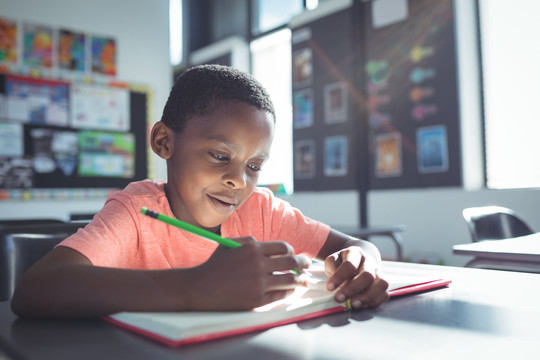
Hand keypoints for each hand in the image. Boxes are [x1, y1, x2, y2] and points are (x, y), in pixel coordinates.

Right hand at [191, 237, 310, 310]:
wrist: (200, 288)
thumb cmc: (215, 265)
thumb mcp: (232, 245)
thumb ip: (252, 241)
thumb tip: (274, 247)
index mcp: (253, 248)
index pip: (284, 248)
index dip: (292, 251)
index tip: (294, 255)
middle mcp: (258, 265)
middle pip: (291, 263)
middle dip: (303, 264)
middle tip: (307, 266)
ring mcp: (259, 283)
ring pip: (290, 280)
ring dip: (301, 280)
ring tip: (305, 280)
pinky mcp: (257, 300)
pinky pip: (281, 295)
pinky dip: (289, 292)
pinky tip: (291, 291)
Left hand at [324, 246, 387, 308]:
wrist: (358, 260)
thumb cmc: (342, 263)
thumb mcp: (333, 260)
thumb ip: (332, 268)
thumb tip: (335, 283)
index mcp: (355, 253)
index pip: (350, 264)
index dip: (339, 277)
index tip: (330, 288)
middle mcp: (370, 262)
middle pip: (367, 275)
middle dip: (352, 289)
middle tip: (339, 299)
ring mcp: (379, 272)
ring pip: (381, 284)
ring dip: (366, 297)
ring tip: (353, 304)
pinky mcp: (382, 284)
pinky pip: (384, 295)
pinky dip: (373, 302)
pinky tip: (361, 306)